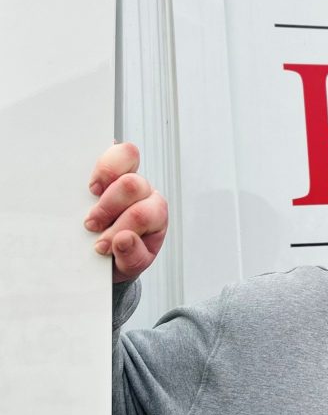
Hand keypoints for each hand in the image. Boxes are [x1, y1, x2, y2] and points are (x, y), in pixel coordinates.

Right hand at [84, 142, 168, 283]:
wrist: (107, 251)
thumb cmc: (123, 254)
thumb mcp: (130, 265)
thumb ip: (131, 257)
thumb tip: (124, 239)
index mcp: (155, 214)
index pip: (145, 213)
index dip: (123, 225)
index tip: (101, 244)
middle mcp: (145, 192)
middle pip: (132, 184)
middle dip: (107, 207)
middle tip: (90, 225)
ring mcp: (126, 174)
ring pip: (122, 159)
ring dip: (100, 180)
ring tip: (86, 204)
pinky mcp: (108, 166)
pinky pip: (108, 149)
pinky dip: (97, 161)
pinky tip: (87, 180)